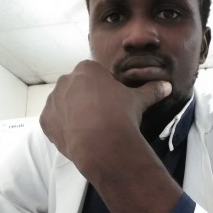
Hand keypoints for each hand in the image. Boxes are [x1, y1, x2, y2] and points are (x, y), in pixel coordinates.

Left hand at [40, 60, 170, 174]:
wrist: (102, 143)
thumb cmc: (120, 115)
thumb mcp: (138, 100)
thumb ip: (151, 91)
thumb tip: (167, 86)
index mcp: (86, 69)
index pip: (94, 74)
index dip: (103, 88)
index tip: (112, 102)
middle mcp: (66, 81)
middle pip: (76, 88)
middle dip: (87, 99)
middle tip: (103, 116)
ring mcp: (53, 101)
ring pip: (63, 104)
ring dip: (73, 113)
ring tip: (91, 129)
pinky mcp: (45, 121)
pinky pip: (54, 122)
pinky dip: (63, 128)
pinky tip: (79, 136)